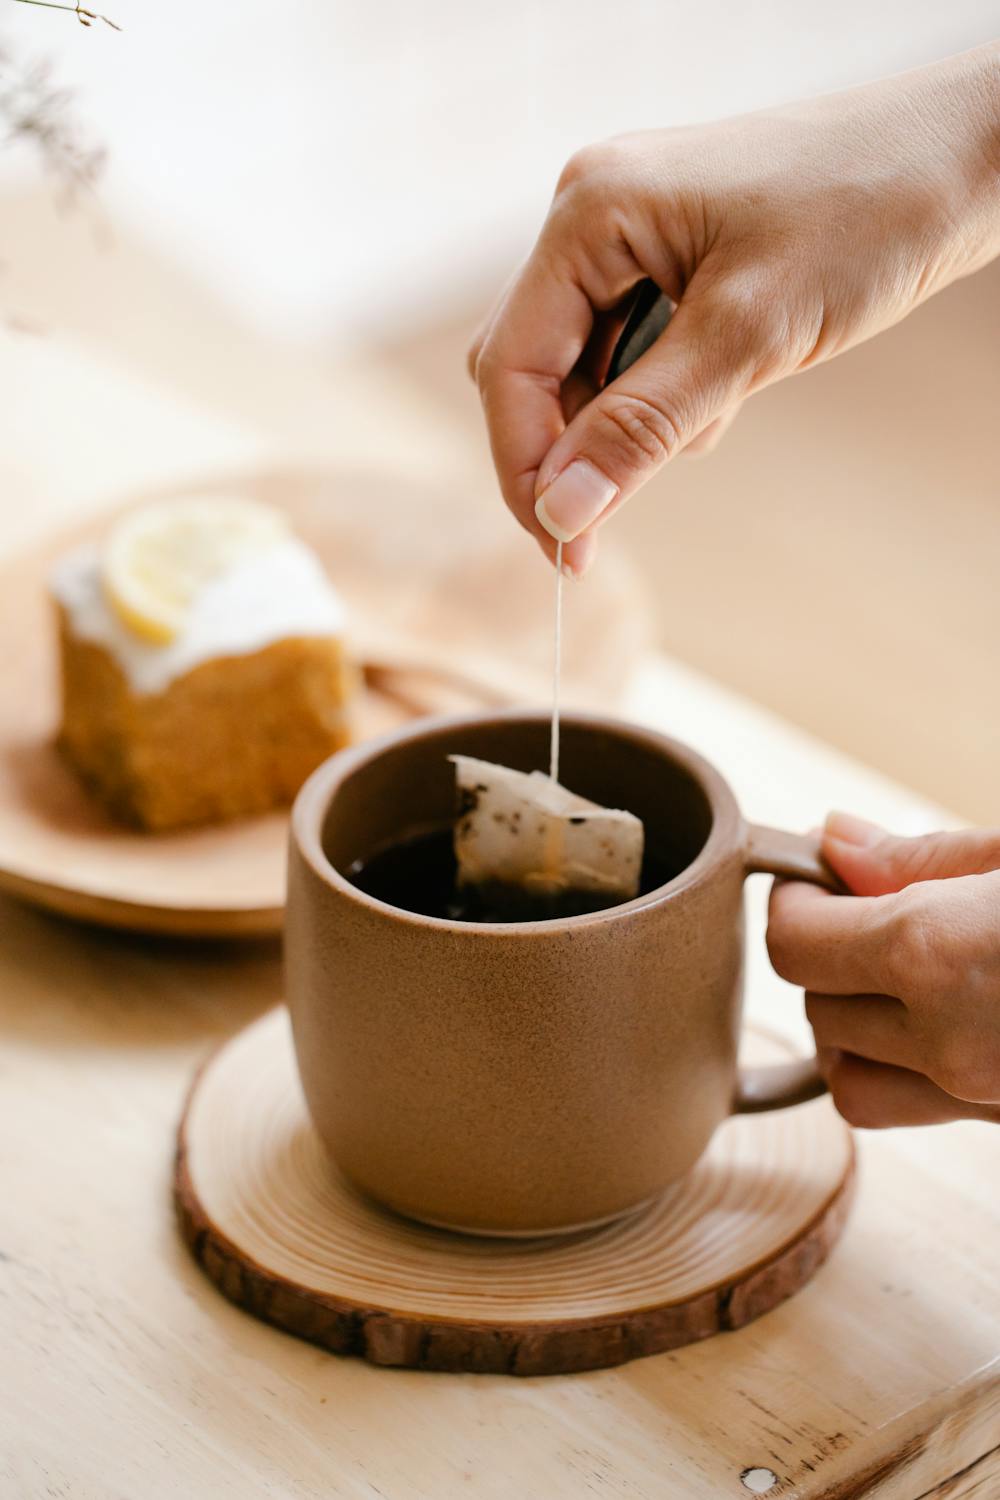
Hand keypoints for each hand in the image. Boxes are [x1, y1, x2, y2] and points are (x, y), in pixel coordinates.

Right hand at [469, 44, 999, 575]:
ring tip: (720, 408)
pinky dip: (662, 394)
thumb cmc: (869, 214)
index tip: (564, 548)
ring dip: (626, 421)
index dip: (526, 467)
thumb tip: (560, 512)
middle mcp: (593, 217)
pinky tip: (727, 386)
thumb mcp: (749, 336)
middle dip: (570, 448)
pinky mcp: (669, 258)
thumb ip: (643, 427)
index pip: (510, 365)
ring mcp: (629, 235)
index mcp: (590, 213)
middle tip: (605, 524)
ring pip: (582, 368)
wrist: (965, 157)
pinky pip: (630, 350)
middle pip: (532, 368)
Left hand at [767, 812, 999, 1127]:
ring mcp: (976, 1097)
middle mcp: (946, 1041)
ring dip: (851, 1022)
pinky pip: (900, 1110)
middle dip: (830, 954)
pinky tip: (931, 1022)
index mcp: (937, 955)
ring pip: (844, 1074)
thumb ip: (923, 858)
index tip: (823, 873)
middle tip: (876, 910)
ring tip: (902, 971)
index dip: (798, 899)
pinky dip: (890, 1071)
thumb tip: (835, 842)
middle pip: (815, 1005)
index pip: (793, 942)